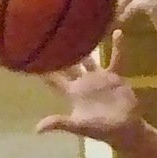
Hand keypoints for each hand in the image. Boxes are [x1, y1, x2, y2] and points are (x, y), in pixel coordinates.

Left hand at [35, 30, 140, 144]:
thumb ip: (59, 123)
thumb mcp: (78, 126)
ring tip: (77, 27)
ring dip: (84, 46)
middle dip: (60, 53)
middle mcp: (83, 82)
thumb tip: (36, 130)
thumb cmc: (101, 130)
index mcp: (73, 93)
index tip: (31, 56)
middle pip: (69, 65)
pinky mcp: (114, 76)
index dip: (44, 70)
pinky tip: (118, 32)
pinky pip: (116, 58)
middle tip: (50, 33)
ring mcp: (99, 77)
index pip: (54, 79)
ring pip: (89, 58)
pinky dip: (118, 46)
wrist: (124, 129)